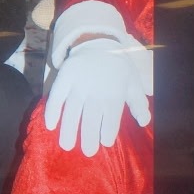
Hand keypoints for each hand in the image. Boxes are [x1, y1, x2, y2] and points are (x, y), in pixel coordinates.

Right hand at [44, 37, 151, 156]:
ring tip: (66, 146)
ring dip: (69, 130)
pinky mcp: (64, 77)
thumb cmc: (118, 66)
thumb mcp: (133, 82)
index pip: (111, 120)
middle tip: (87, 152)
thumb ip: (138, 103)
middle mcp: (96, 92)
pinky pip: (56, 96)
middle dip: (89, 138)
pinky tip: (50, 125)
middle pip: (91, 119)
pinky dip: (52, 111)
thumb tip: (144, 122)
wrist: (98, 42)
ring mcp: (78, 85)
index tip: (104, 143)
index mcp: (114, 94)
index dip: (107, 133)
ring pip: (72, 112)